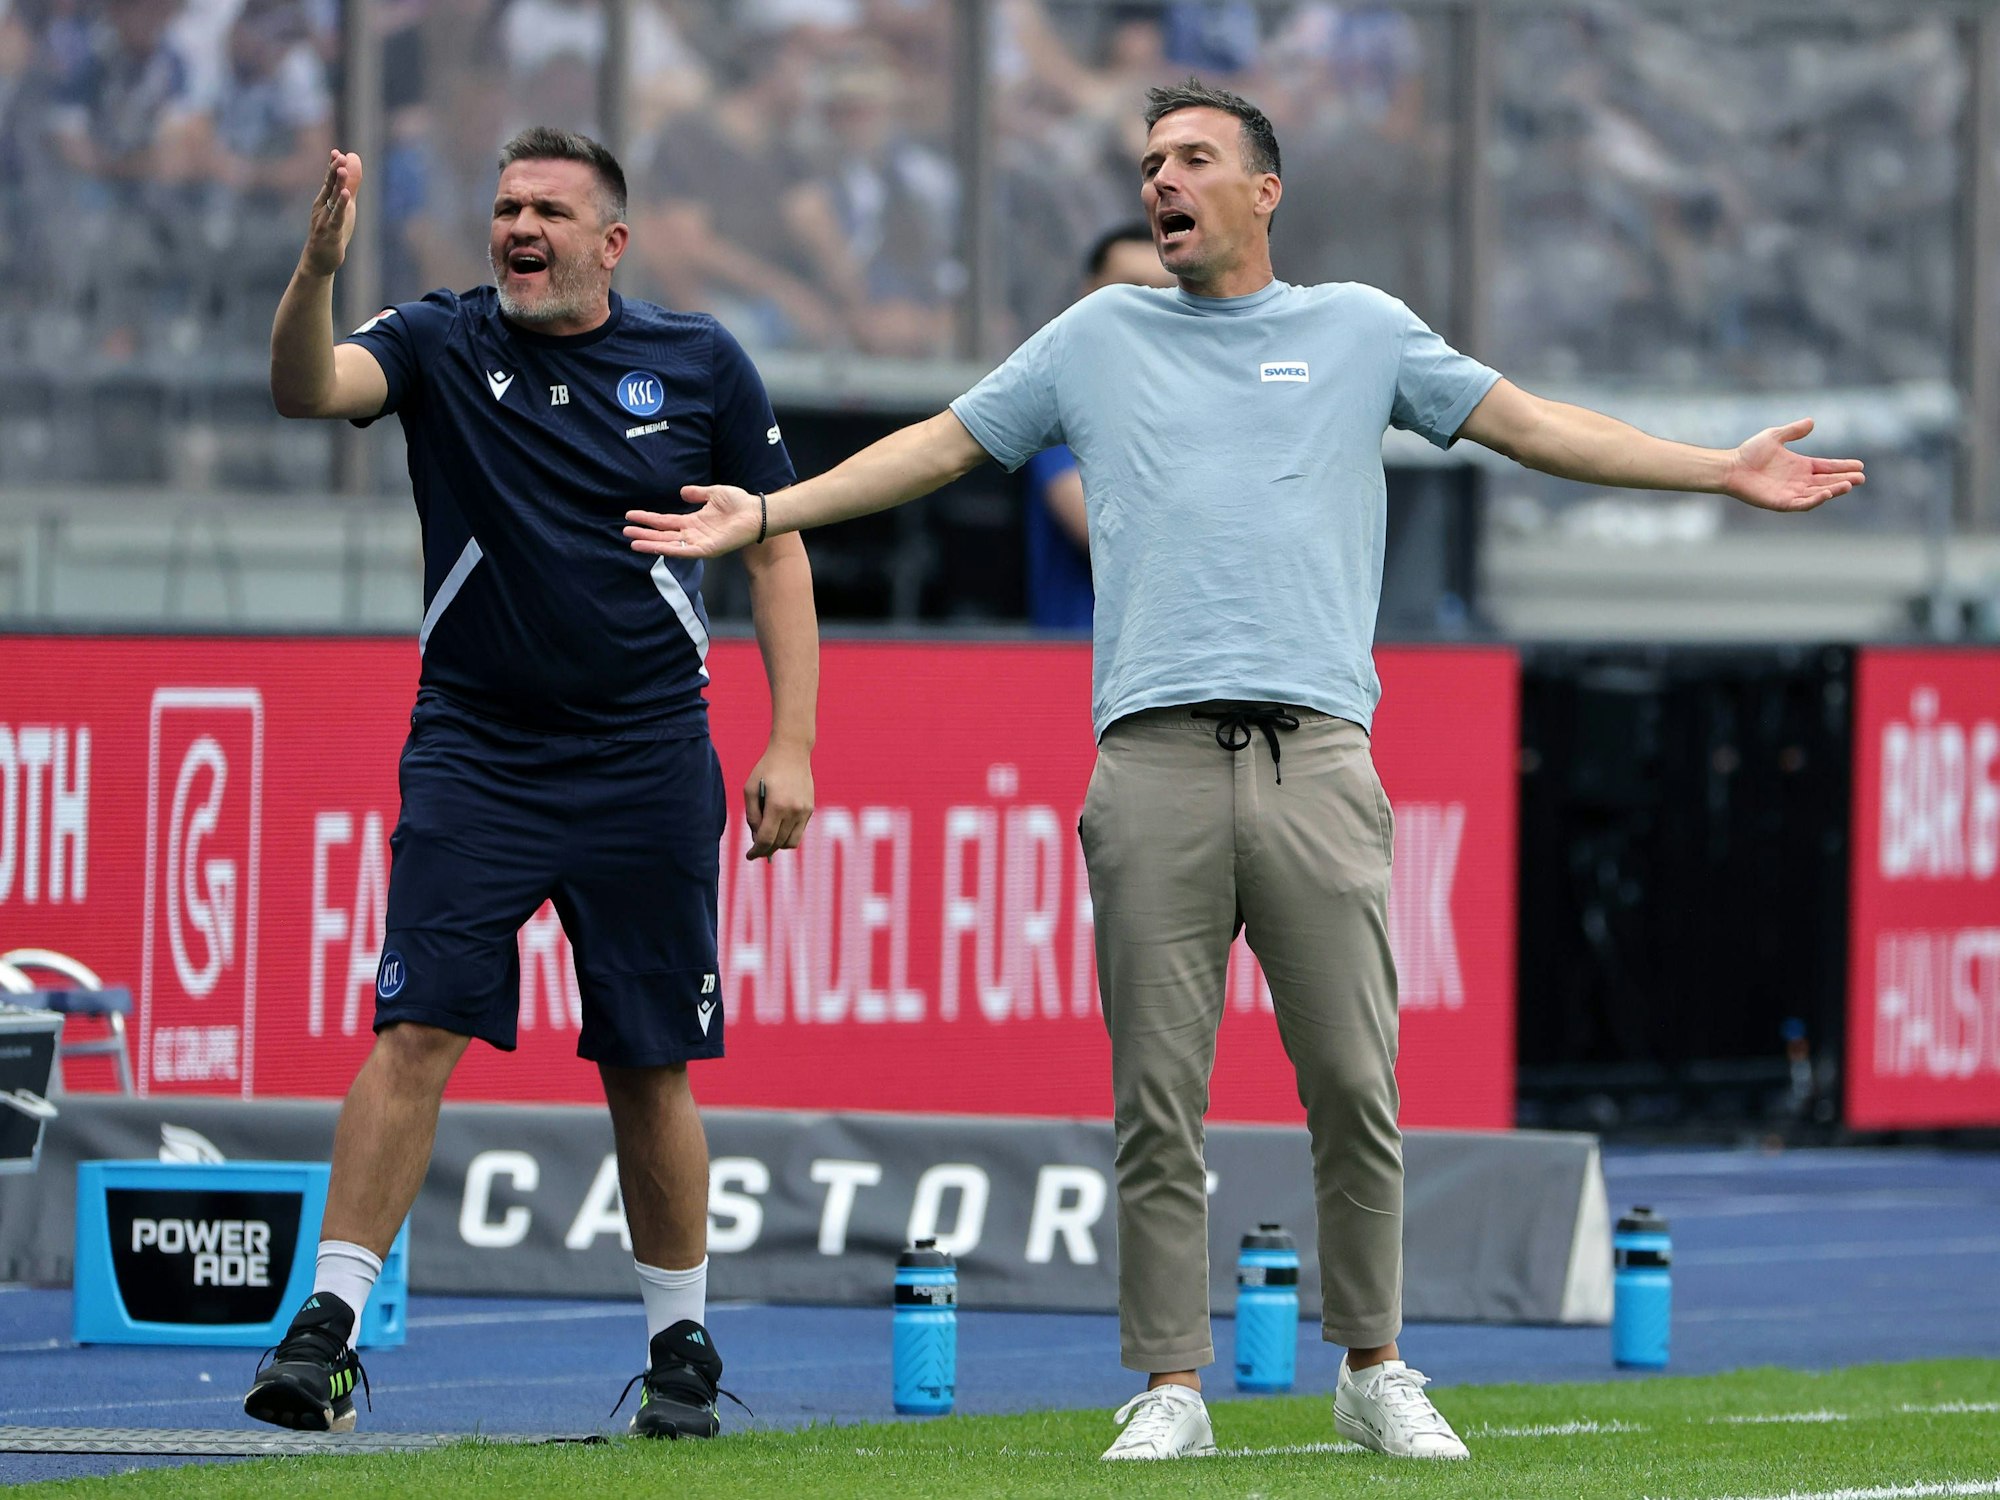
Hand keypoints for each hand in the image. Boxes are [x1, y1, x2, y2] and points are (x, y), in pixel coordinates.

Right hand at [302, 150, 362, 277]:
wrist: (319, 259)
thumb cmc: (332, 230)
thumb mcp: (344, 207)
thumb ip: (349, 187)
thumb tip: (353, 166)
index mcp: (325, 199)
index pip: (328, 180)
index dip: (332, 166)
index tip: (336, 152)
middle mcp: (322, 206)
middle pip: (328, 185)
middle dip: (333, 170)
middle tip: (338, 155)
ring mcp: (324, 218)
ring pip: (331, 199)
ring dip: (336, 183)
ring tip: (341, 169)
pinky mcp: (330, 232)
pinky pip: (336, 217)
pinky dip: (340, 206)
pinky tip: (344, 195)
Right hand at [625, 484, 762, 558]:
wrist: (756, 512)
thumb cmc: (739, 503)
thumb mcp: (714, 493)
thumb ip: (697, 494)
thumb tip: (682, 492)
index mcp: (693, 521)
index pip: (665, 521)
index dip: (648, 518)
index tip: (630, 515)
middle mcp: (693, 534)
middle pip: (663, 535)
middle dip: (644, 533)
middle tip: (625, 531)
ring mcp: (699, 543)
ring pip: (669, 545)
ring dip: (651, 543)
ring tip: (633, 542)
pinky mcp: (707, 549)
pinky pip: (684, 551)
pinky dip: (669, 550)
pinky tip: (655, 548)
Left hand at [743, 743, 812, 859]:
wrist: (792, 752)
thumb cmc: (766, 769)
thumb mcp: (750, 789)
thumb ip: (752, 815)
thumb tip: (756, 836)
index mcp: (777, 806)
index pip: (766, 839)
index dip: (756, 851)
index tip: (749, 856)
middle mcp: (793, 811)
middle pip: (778, 843)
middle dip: (765, 850)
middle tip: (755, 851)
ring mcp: (804, 811)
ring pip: (792, 842)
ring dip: (778, 845)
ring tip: (768, 840)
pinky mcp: (810, 809)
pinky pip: (799, 831)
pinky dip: (788, 835)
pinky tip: (779, 829)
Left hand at [1723, 418, 1864, 512]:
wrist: (1730, 467)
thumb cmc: (1749, 453)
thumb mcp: (1775, 437)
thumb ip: (1793, 431)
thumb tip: (1811, 422)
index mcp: (1801, 466)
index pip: (1827, 467)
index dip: (1843, 466)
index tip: (1860, 465)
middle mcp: (1799, 481)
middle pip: (1827, 481)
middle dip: (1845, 480)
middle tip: (1861, 478)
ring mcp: (1791, 492)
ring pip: (1818, 493)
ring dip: (1834, 490)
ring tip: (1849, 484)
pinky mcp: (1781, 502)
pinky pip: (1802, 504)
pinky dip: (1815, 500)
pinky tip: (1826, 493)